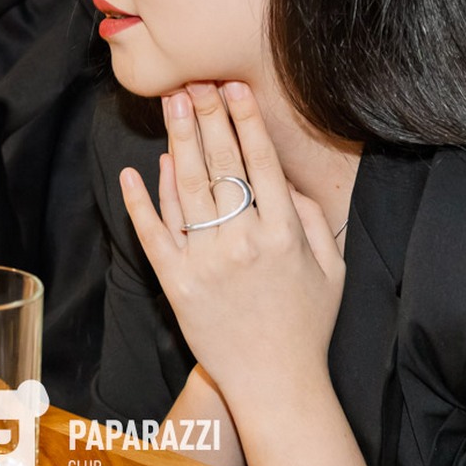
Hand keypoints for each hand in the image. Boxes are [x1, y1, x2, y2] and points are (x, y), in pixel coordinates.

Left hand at [120, 81, 344, 394]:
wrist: (275, 384)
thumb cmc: (307, 324)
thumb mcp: (331, 268)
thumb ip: (309, 218)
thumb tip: (283, 177)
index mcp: (283, 235)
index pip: (260, 163)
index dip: (245, 121)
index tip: (233, 87)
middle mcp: (243, 244)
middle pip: (221, 167)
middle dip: (207, 118)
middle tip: (194, 81)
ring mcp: (206, 264)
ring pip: (187, 192)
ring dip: (177, 143)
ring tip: (171, 105)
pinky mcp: (177, 286)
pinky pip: (155, 237)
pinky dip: (142, 203)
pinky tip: (134, 171)